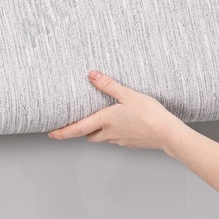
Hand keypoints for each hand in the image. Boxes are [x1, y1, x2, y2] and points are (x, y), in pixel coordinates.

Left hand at [46, 71, 184, 152]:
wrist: (167, 133)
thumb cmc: (149, 113)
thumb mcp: (128, 94)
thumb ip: (108, 85)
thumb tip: (91, 75)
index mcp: (105, 120)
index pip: (78, 129)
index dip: (63, 132)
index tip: (51, 133)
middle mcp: (110, 133)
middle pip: (89, 135)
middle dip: (83, 130)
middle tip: (80, 122)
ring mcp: (120, 140)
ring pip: (103, 138)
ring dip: (99, 131)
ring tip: (103, 120)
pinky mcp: (131, 143)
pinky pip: (117, 139)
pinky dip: (115, 133)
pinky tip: (124, 124)